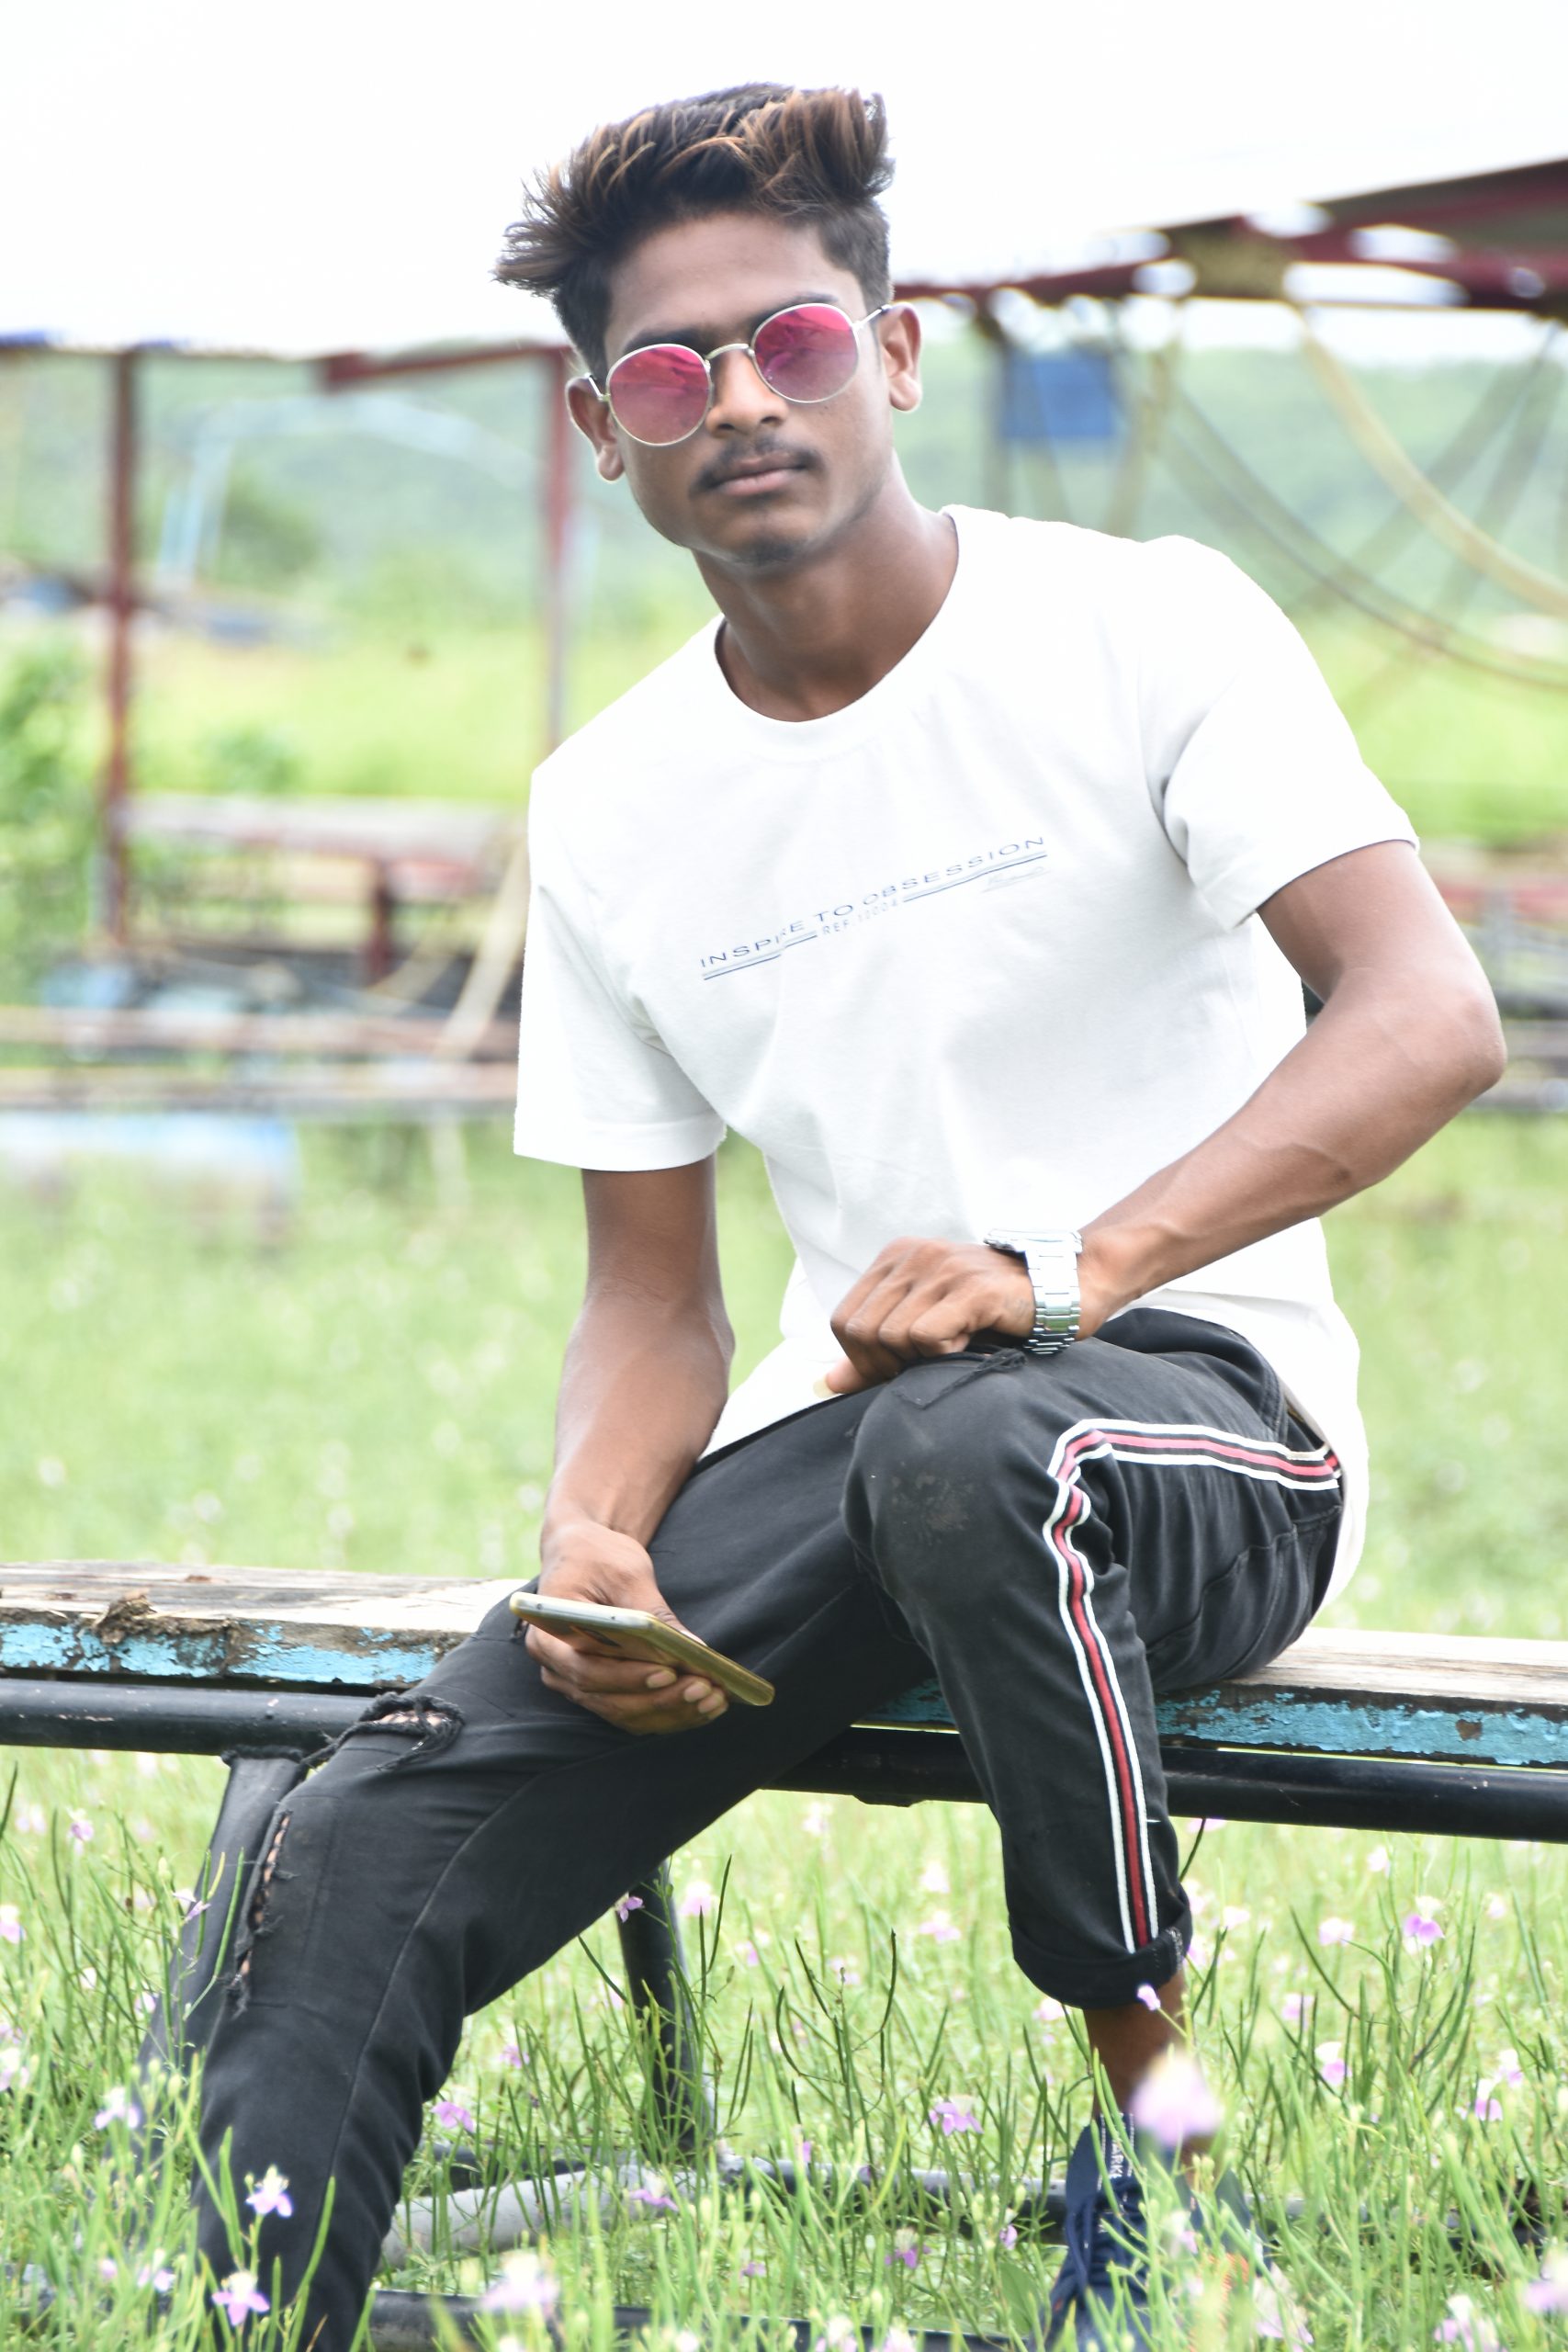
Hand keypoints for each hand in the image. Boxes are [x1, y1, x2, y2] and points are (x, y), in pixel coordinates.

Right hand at [526, 1521, 727, 1734]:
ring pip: (625, 1714)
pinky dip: (669, 1713)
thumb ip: (653, 1613)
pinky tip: (704, 1705)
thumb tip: (692, 1648)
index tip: (669, 1672)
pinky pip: (634, 1713)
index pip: (587, 1670)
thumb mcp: (626, 1574)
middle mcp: (555, 1671)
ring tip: (713, 1699)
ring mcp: (575, 1686)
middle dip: (661, 1699)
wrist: (582, 1555)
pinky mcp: (600, 1691)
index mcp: (547, 1639)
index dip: (628, 1677)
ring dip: (672, 1712)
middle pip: (609, 1700)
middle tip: (705, 1689)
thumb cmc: (597, 1558)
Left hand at [823, 1232, 1125, 1393]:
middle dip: (884, 1366)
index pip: (843, 1321)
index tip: (899, 1368)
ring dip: (918, 1360)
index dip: (862, 1359)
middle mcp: (913, 1255)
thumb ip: (876, 1352)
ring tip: (953, 1349)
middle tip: (926, 1365)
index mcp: (895, 1258)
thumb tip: (826, 1383)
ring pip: (889, 1337)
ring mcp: (942, 1268)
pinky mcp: (971, 1289)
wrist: (1065, 1287)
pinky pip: (925, 1337)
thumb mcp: (926, 1325)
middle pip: (859, 1332)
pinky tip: (969, 1344)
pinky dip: (942, 1354)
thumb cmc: (995, 1312)